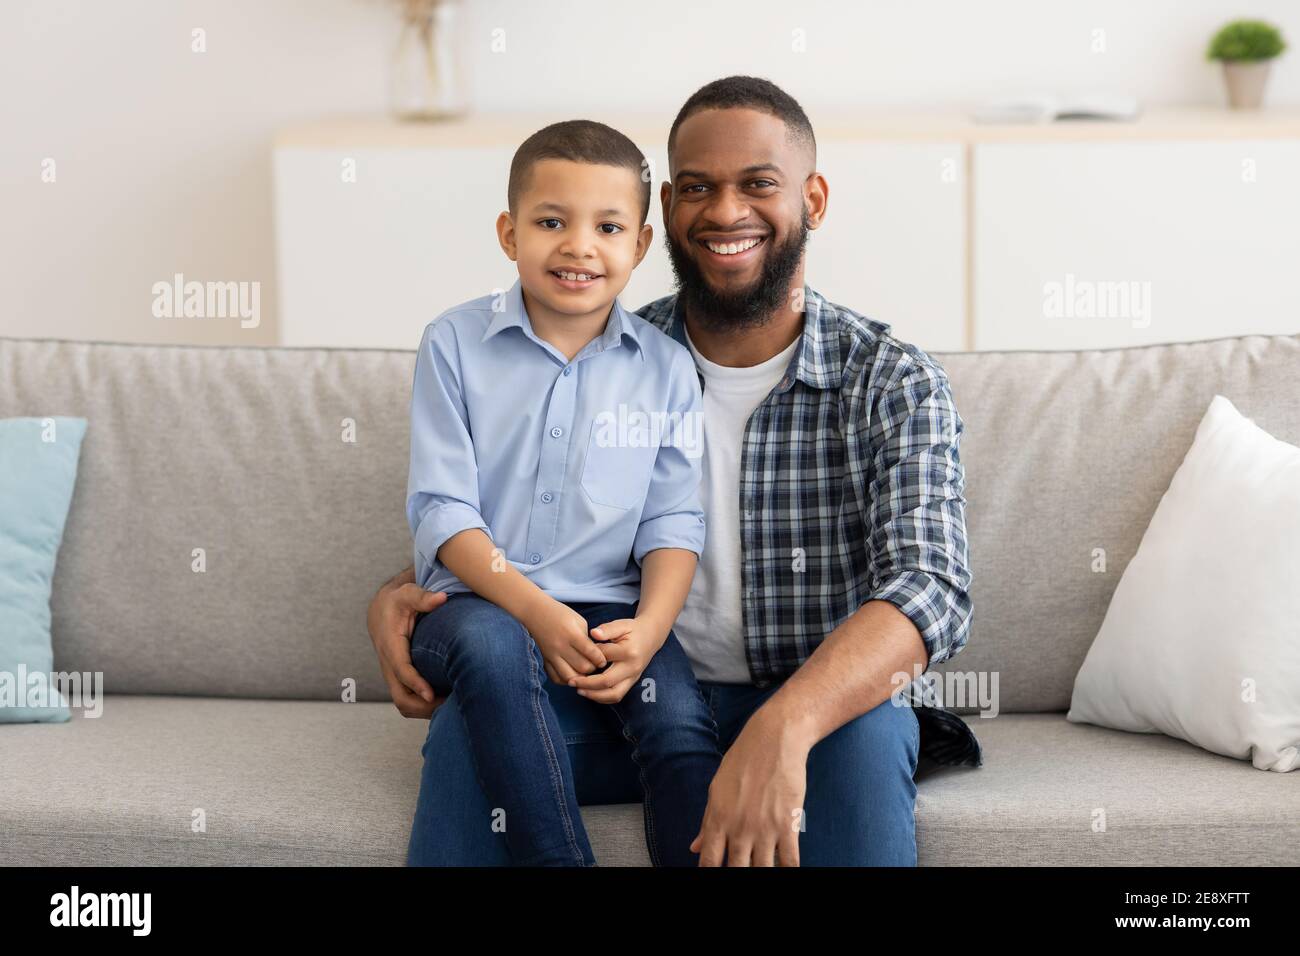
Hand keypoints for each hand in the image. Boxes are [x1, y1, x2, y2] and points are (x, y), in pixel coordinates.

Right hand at [367, 576, 447, 718]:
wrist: (381, 608)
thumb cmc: (397, 600)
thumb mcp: (408, 593)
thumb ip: (423, 597)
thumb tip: (442, 598)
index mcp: (390, 645)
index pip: (401, 670)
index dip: (416, 684)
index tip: (432, 695)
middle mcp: (389, 664)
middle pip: (400, 696)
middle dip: (423, 706)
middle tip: (451, 705)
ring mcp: (393, 673)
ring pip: (404, 702)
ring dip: (425, 710)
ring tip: (452, 707)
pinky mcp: (399, 677)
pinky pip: (408, 698)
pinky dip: (424, 706)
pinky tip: (446, 701)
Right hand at [520, 597, 607, 686]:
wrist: (535, 612)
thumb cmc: (560, 614)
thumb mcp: (578, 621)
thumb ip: (587, 640)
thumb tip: (595, 657)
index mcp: (571, 634)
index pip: (591, 653)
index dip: (600, 659)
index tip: (603, 659)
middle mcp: (560, 646)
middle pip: (582, 667)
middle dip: (592, 668)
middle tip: (595, 665)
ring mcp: (550, 655)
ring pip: (569, 677)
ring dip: (580, 677)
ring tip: (584, 672)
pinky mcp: (544, 660)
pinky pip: (555, 678)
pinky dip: (566, 680)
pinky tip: (572, 674)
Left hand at [566, 617, 668, 703]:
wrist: (651, 637)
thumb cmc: (633, 630)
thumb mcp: (621, 624)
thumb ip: (607, 629)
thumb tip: (593, 633)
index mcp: (628, 652)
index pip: (603, 658)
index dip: (588, 658)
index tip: (575, 657)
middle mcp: (632, 667)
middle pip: (607, 682)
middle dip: (587, 684)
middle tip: (571, 681)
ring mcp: (633, 677)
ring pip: (613, 694)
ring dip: (594, 695)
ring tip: (579, 690)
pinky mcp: (632, 682)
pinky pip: (617, 696)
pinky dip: (602, 698)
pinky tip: (589, 693)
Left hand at [690, 709, 808, 865]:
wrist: (774, 739)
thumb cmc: (742, 760)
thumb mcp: (716, 788)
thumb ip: (706, 821)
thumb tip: (694, 847)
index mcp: (718, 819)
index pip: (709, 861)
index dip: (710, 874)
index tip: (714, 876)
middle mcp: (739, 828)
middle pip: (736, 870)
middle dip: (737, 876)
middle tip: (742, 870)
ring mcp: (764, 828)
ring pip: (763, 870)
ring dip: (763, 873)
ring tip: (762, 869)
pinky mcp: (788, 824)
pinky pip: (790, 860)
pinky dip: (788, 870)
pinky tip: (786, 870)